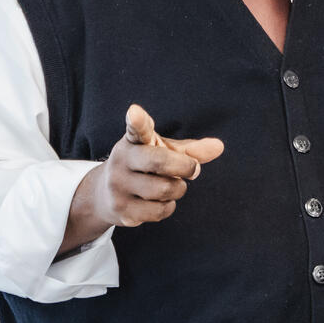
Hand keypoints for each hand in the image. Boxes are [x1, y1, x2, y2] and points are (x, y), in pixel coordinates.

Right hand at [64, 105, 223, 248]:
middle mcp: (121, 161)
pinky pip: (159, 211)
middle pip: (160, 162)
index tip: (135, 111)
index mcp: (133, 142)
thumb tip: (219, 146)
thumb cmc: (143, 167)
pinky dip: (168, 207)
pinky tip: (161, 202)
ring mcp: (118, 186)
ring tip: (172, 187)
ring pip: (164, 190)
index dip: (137, 120)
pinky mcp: (121, 210)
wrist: (103, 194)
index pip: (135, 129)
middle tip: (193, 169)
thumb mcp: (163, 152)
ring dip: (178, 190)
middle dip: (185, 167)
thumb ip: (190, 150)